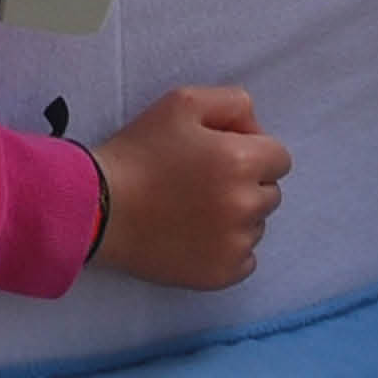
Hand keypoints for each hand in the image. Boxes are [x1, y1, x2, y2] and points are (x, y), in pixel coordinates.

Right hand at [89, 85, 284, 288]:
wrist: (97, 210)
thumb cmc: (138, 152)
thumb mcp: (182, 102)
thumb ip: (233, 103)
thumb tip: (256, 130)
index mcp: (242, 161)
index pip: (279, 158)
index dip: (250, 152)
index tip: (217, 156)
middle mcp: (247, 205)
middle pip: (270, 193)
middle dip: (246, 184)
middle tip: (202, 183)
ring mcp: (236, 244)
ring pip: (257, 226)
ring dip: (237, 217)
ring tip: (193, 211)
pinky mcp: (222, 274)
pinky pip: (246, 259)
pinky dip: (227, 249)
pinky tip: (195, 237)